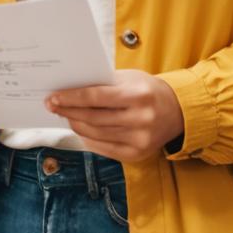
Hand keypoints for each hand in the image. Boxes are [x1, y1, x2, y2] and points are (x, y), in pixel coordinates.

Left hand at [45, 70, 184, 161]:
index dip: (70, 98)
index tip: (53, 97)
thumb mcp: (129, 78)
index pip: (95, 97)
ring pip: (96, 134)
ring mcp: (140, 139)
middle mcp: (140, 119)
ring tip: (65, 116)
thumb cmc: (147, 90)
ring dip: (76, 125)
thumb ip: (103, 84)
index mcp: (137, 95)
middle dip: (68, 111)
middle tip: (52, 106)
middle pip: (93, 118)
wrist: (179, 111)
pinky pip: (105, 148)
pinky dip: (89, 139)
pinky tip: (80, 130)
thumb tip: (70, 90)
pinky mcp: (138, 154)